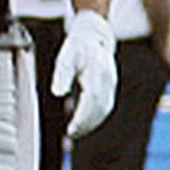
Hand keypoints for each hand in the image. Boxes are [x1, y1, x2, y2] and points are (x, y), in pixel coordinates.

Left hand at [51, 10, 117, 137]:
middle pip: (100, 107)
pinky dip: (96, 117)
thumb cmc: (77, 47)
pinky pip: (106, 106)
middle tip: (71, 133)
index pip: (92, 99)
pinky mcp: (111, 87)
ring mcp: (111, 83)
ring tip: (76, 131)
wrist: (94, 36)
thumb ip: (62, 75)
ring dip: (92, 123)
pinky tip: (85, 123)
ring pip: (105, 108)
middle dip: (86, 123)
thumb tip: (58, 93)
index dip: (82, 116)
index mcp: (96, 71)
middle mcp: (107, 78)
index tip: (71, 128)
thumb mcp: (66, 57)